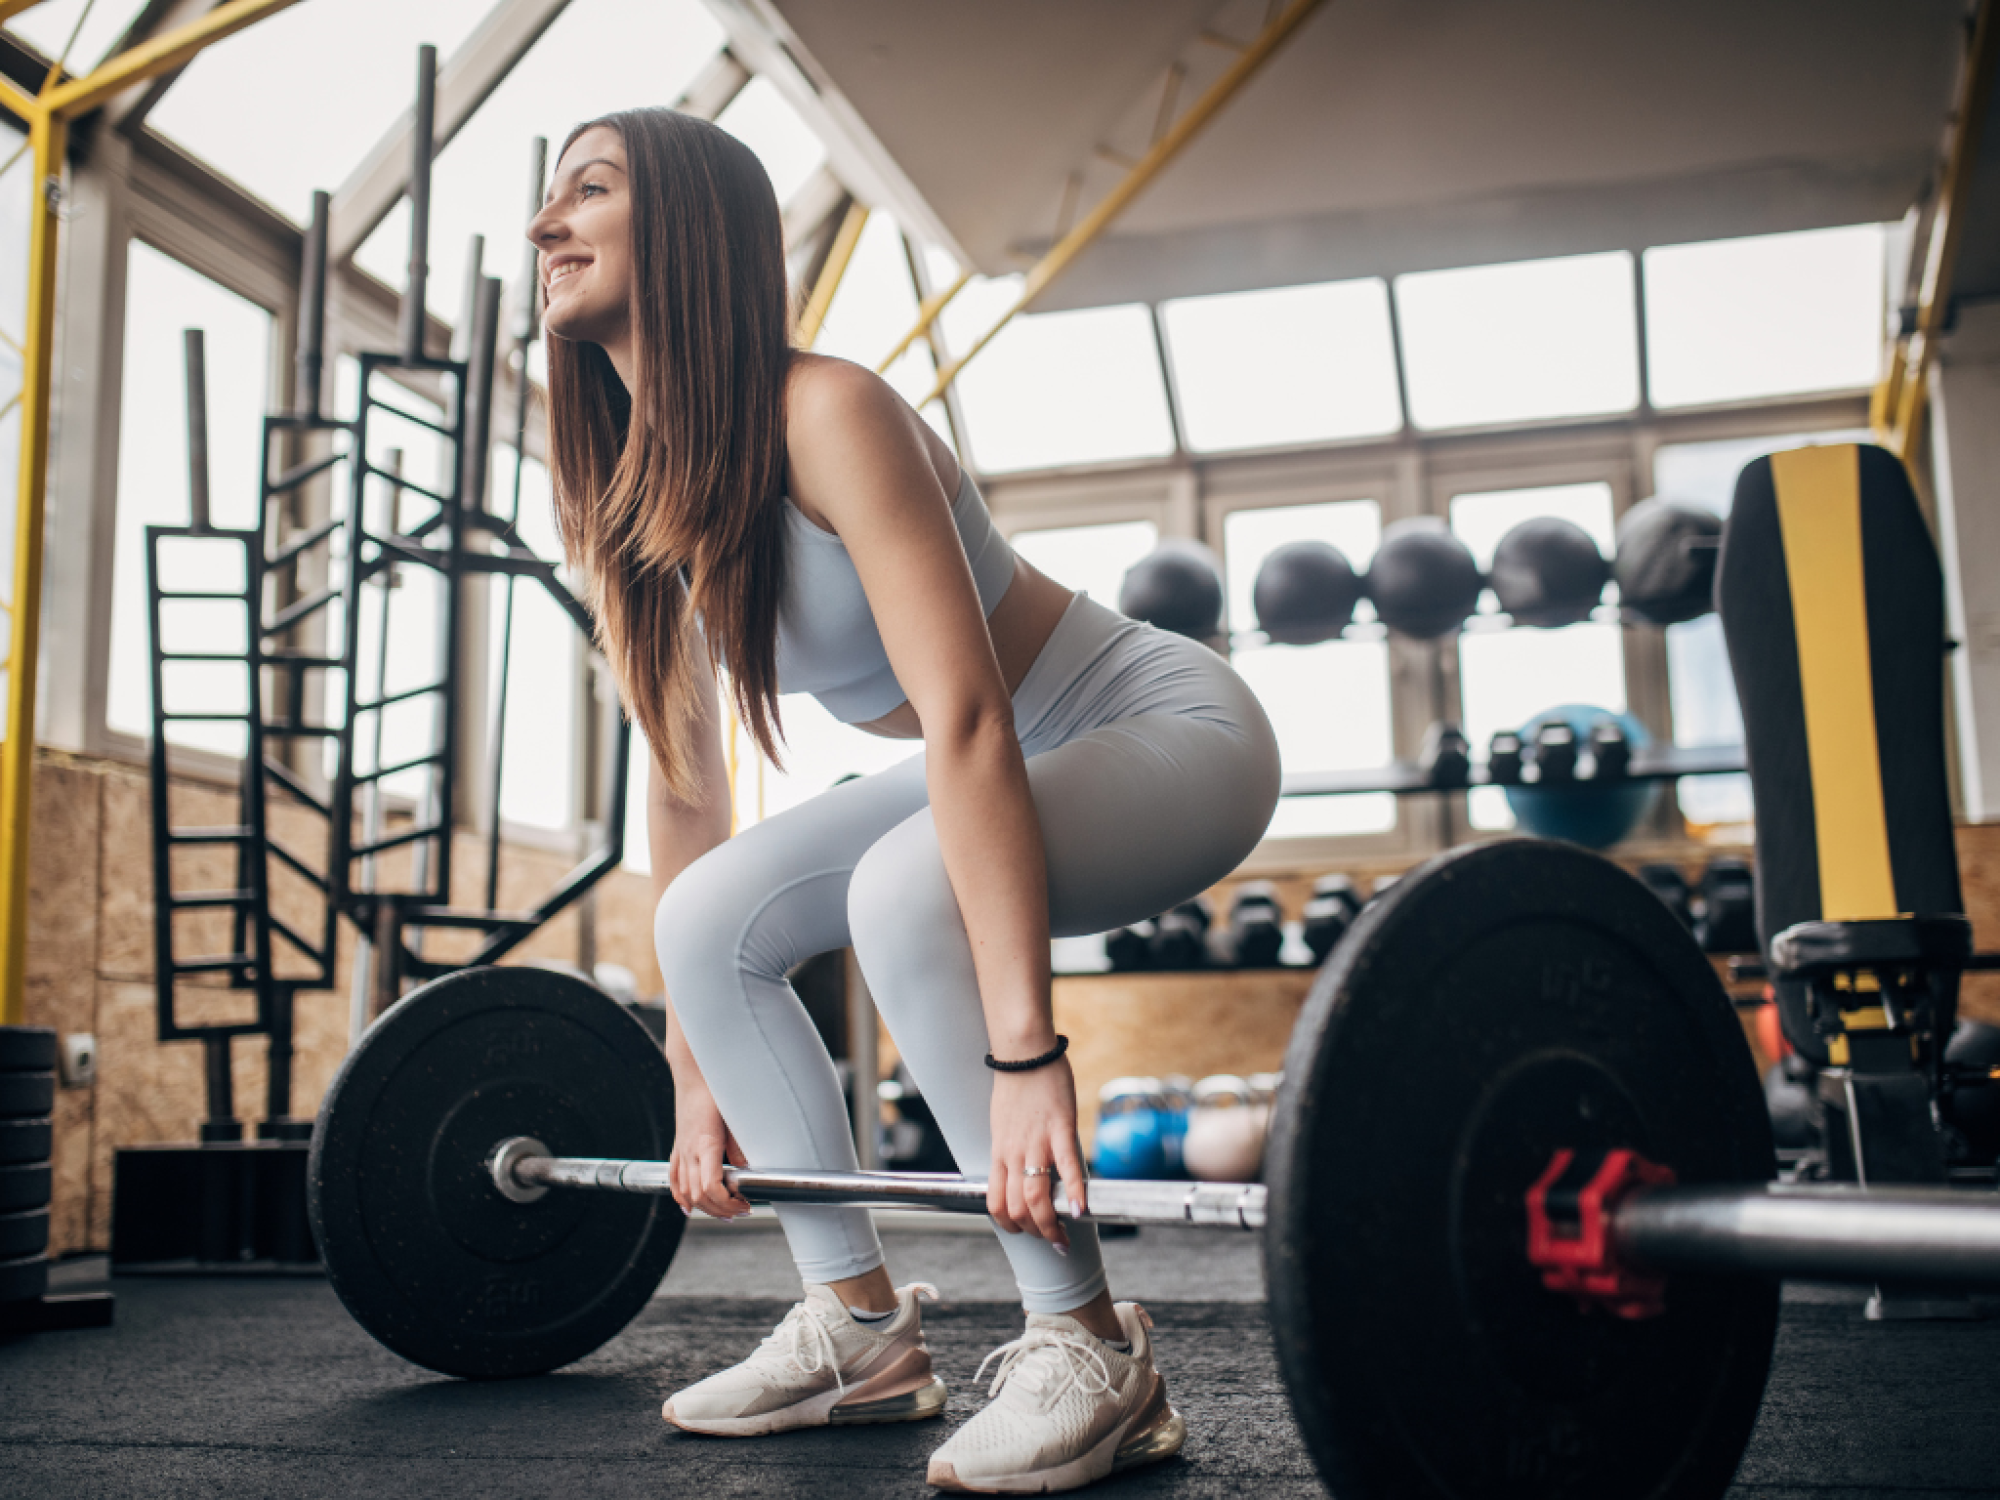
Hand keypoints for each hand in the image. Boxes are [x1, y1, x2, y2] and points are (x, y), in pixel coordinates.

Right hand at [669, 1073, 750, 1219]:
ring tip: (725, 1213)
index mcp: (705, 1144)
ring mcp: (681, 1150)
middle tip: (742, 1211)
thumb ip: (739, 1145)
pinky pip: (674, 1178)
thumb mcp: (734, 1117)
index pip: (710, 1186)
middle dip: (721, 1209)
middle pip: (699, 1195)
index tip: (743, 1204)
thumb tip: (745, 1168)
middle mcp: (689, 1151)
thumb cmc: (714, 1091)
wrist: (695, 1075)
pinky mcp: (678, 1147)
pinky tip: (688, 1207)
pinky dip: (681, 1196)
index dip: (726, 1202)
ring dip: (705, 1208)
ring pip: (686, 1191)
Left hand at [988, 1059, 1089, 1247]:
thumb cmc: (1017, 1085)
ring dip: (1051, 1225)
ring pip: (1036, 1197)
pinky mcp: (1059, 1128)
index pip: (996, 1203)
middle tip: (1053, 1240)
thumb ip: (1013, 1149)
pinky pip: (1067, 1167)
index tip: (1026, 1231)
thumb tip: (1023, 1168)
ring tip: (1065, 1235)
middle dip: (1034, 1232)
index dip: (1010, 1225)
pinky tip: (1083, 1209)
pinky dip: (1075, 1192)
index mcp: (1000, 1153)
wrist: (1024, 1052)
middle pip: (1017, 1208)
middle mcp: (1014, 1153)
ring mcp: (1036, 1143)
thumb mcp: (1004, 1124)